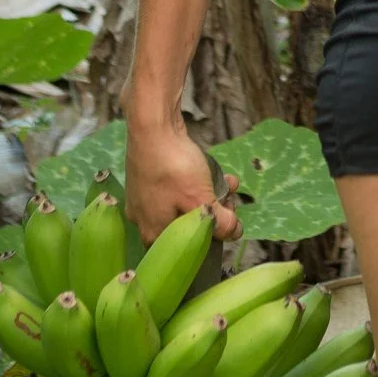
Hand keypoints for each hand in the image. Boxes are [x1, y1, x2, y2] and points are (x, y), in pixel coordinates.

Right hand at [123, 105, 241, 245]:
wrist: (152, 127)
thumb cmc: (173, 168)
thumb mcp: (201, 199)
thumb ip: (219, 222)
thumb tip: (233, 233)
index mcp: (153, 233)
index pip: (186, 249)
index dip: (212, 238)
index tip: (228, 223)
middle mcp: (144, 220)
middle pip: (187, 226)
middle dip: (215, 213)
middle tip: (230, 201)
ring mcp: (144, 198)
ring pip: (185, 204)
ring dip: (211, 195)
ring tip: (229, 184)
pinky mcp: (149, 177)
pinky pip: (178, 187)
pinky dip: (198, 182)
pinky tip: (217, 172)